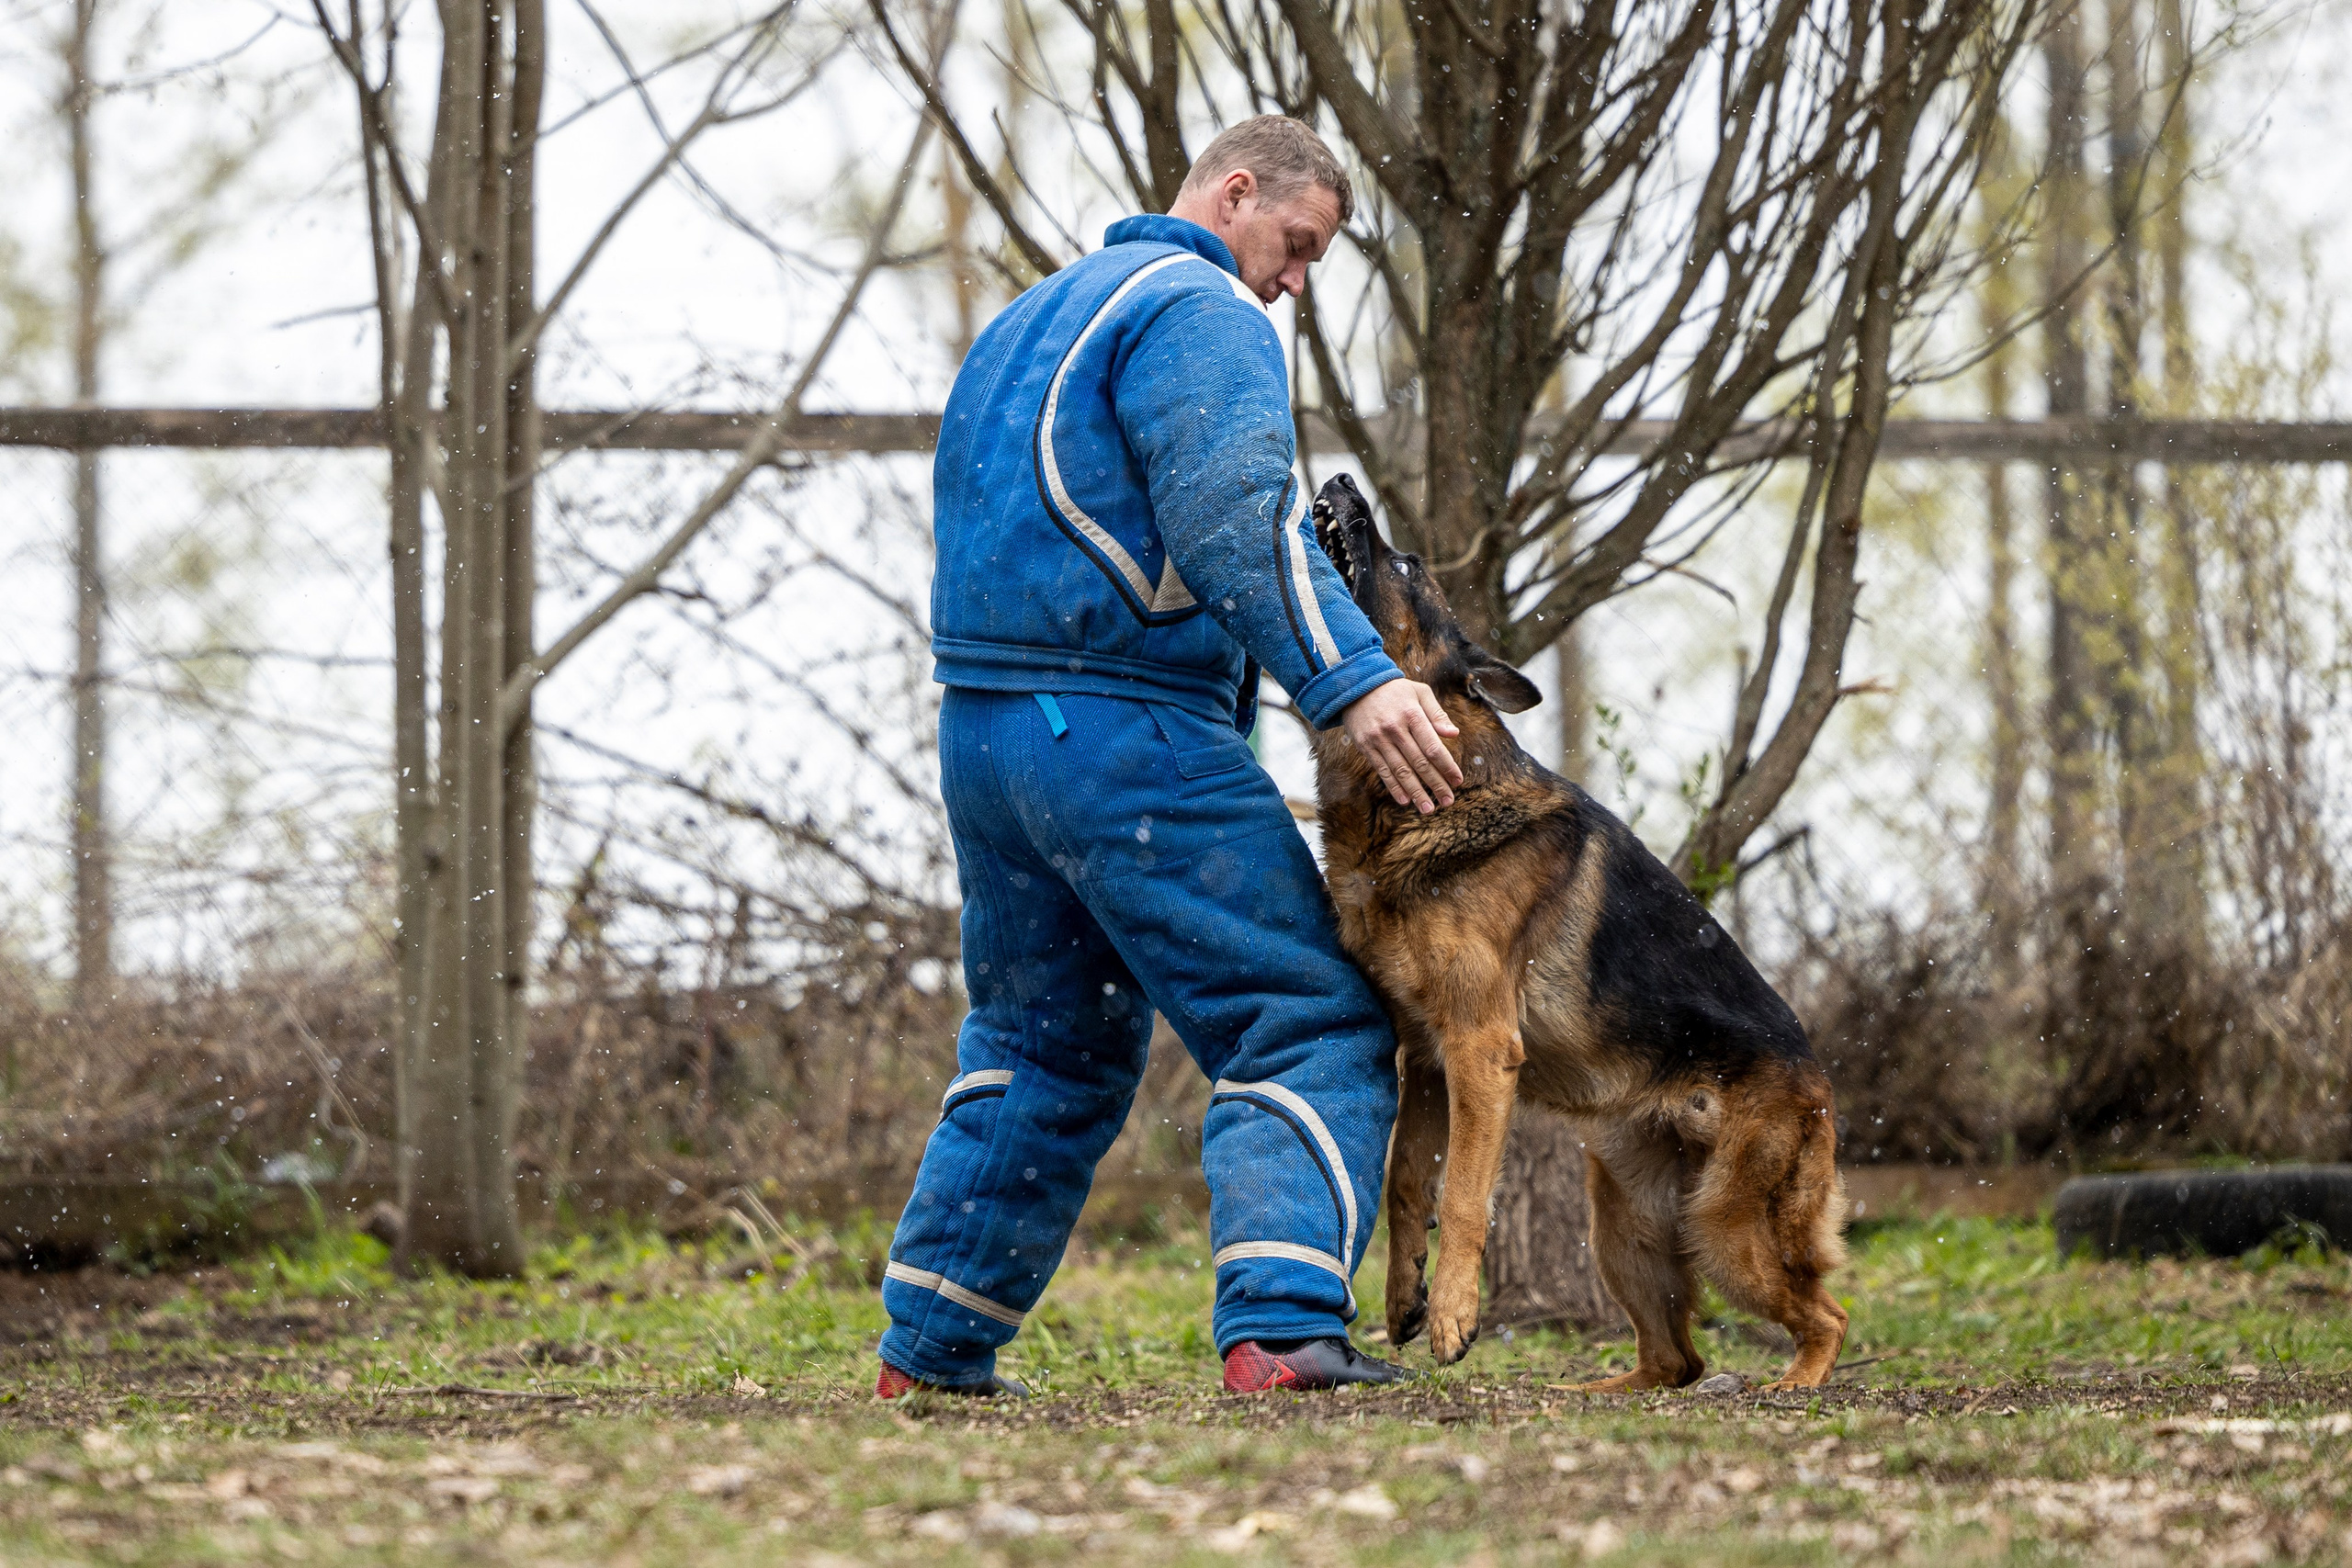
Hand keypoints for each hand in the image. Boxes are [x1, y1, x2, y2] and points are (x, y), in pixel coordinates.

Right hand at [1342, 679, 1461, 813]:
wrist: (1355, 685)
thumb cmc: (1394, 690)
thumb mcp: (1419, 692)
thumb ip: (1437, 714)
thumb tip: (1454, 734)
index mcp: (1413, 715)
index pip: (1433, 748)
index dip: (1447, 767)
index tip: (1458, 781)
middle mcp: (1396, 729)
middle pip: (1420, 763)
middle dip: (1435, 785)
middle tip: (1448, 801)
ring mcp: (1379, 739)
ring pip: (1401, 771)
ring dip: (1416, 792)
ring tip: (1428, 809)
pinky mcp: (1366, 747)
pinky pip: (1382, 771)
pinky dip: (1394, 787)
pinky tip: (1405, 800)